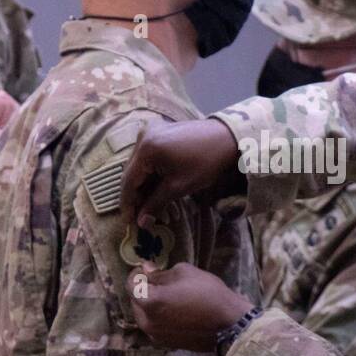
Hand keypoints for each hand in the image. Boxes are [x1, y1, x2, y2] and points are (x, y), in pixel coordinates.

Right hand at [120, 120, 244, 229]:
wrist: (227, 138)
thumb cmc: (205, 163)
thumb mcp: (179, 186)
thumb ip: (155, 204)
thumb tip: (141, 222)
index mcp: (146, 149)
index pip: (128, 181)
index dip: (127, 204)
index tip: (128, 222)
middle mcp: (143, 137)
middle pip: (132, 172)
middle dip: (136, 196)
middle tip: (139, 218)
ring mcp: (150, 132)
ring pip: (140, 166)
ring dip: (143, 186)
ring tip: (149, 207)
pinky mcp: (159, 132)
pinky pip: (148, 157)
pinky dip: (151, 174)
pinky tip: (156, 190)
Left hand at [129, 261, 253, 351]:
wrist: (230, 324)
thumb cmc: (209, 293)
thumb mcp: (185, 273)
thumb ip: (161, 273)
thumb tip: (148, 271)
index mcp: (150, 302)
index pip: (131, 285)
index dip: (137, 274)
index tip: (148, 268)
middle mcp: (147, 322)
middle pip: (135, 302)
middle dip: (143, 290)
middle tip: (157, 281)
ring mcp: (156, 335)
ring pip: (144, 315)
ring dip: (150, 304)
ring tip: (166, 296)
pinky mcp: (166, 343)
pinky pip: (155, 326)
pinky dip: (159, 317)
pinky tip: (174, 310)